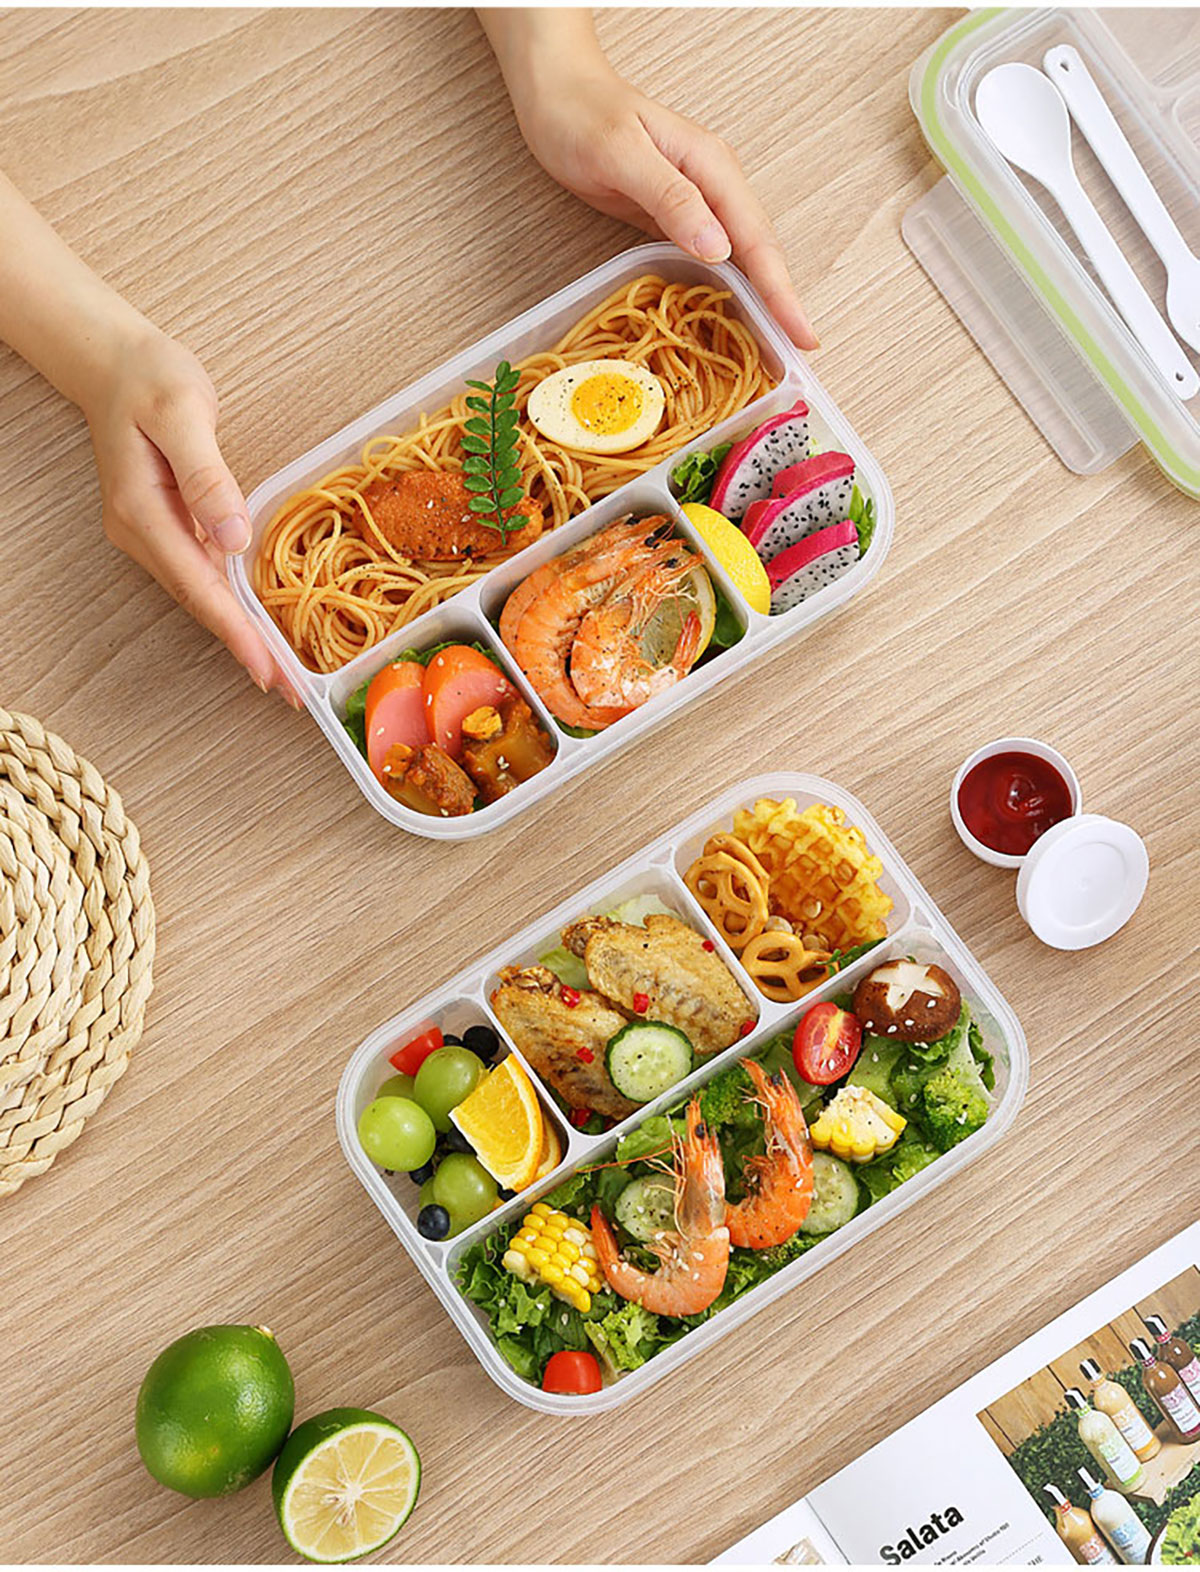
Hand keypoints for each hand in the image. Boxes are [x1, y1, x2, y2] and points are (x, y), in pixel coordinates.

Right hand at [82, 328, 299, 703]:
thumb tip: (235, 536)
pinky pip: (204, 576)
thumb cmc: (150, 378)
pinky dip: (232, 606)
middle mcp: (142, 533)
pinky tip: (258, 628)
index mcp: (142, 512)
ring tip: (281, 674)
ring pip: (202, 595)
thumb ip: (207, 475)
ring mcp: (152, 533)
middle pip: (200, 604)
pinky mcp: (168, 526)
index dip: (234, 631)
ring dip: (241, 634)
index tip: (265, 668)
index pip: (198, 586)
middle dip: (244, 648)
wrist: (114, 362)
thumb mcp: (182, 412)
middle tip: (289, 692)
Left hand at [481, 11, 817, 350]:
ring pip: (740, 260)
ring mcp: (698, 203)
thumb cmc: (583, 117)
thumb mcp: (622, 154)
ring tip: (773, 353)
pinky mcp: (677, 218)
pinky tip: (731, 322)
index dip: (782, 293)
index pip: (758, 240)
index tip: (803, 337)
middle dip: (781, 307)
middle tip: (796, 360)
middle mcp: (715, 186)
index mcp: (712, 168)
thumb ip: (671, 198)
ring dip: (759, 304)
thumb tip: (719, 248)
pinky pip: (712, 261)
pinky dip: (727, 292)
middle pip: (759, 254)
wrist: (558, 91)